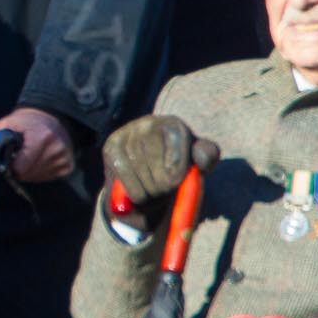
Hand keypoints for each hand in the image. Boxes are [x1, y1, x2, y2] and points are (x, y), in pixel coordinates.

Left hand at [0, 107, 77, 182]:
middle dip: (19, 170)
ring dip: (29, 172)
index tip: (9, 160)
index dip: (11, 166)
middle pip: (28, 174)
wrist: (53, 120)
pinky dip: (39, 172)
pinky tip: (38, 161)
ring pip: (37, 178)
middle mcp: (56, 149)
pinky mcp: (68, 166)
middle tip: (18, 159)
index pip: (21, 167)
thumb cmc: (29, 123)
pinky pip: (47, 178)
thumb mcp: (11, 122)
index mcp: (42, 137)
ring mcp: (64, 159)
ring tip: (28, 158)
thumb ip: (0, 137)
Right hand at [101, 113, 218, 208]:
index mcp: (173, 124)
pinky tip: (139, 194)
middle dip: (161, 181)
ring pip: (137, 164)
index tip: (178, 183)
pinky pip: (122, 170)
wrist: (148, 184)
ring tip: (154, 194)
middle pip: (154, 153)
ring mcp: (127, 132)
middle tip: (165, 192)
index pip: (176, 139)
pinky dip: (133, 189)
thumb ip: (206, 156)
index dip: (178, 165)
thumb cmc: (177, 173)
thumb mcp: (197, 166)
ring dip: (148, 188)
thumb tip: (200, 156)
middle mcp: (148, 122)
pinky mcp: (111, 146)